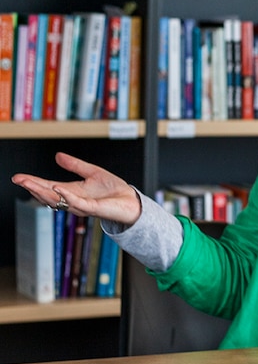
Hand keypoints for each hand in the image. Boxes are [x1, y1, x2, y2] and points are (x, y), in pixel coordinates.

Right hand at [11, 152, 141, 225]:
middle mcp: (74, 200)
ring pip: (58, 201)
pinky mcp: (93, 208)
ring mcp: (82, 205)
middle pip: (48, 195)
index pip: (48, 187)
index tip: (19, 177)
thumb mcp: (92, 173)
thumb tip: (58, 155)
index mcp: (72, 192)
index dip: (34, 182)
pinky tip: (57, 188)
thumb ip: (75, 165)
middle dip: (33, 187)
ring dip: (43, 192)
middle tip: (19, 180)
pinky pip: (77, 203)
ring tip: (30, 183)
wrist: (131, 202)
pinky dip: (66, 196)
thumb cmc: (114, 190)